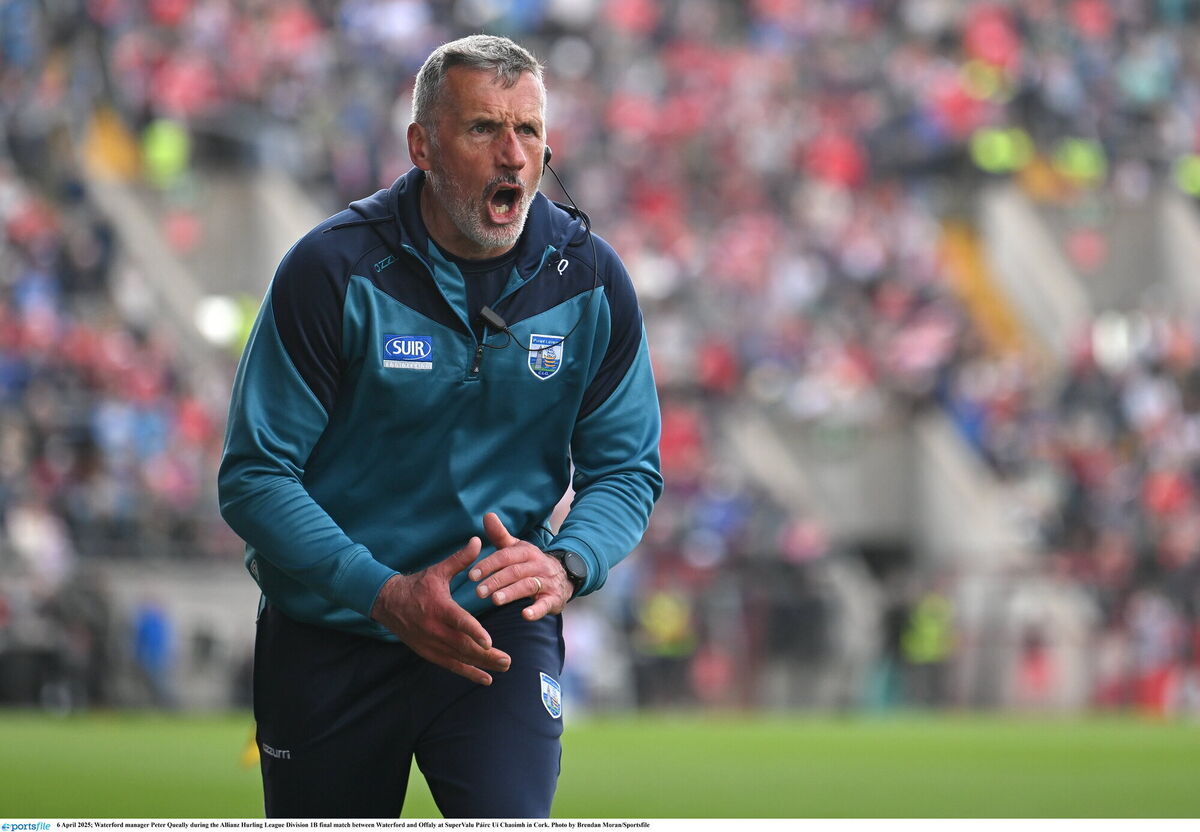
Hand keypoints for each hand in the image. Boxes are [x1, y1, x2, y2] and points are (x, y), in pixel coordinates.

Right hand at [370, 536, 510, 684]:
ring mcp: (431, 643)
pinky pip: (450, 665)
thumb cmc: (417, 585)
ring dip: (481, 665)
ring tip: (503, 668)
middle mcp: (434, 629)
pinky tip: (486, 679)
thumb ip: (459, 559)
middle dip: (486, 655)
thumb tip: (477, 540)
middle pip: (463, 646)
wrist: (388, 603)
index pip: (458, 622)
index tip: (490, 642)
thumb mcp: (437, 571)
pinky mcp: (428, 652)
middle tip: (508, 660)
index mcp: (438, 608)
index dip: (474, 632)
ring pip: (459, 658)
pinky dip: (468, 673)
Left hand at [470, 513, 572, 621]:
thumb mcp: (517, 548)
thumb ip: (500, 535)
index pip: (505, 556)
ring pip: (528, 586)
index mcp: (526, 552)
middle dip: (496, 581)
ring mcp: (546, 582)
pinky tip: (525, 615)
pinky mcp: (553, 599)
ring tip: (495, 600)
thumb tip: (487, 515)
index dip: (488, 565)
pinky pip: (545, 604)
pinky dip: (536, 610)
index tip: (471, 575)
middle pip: (515, 571)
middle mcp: (537, 565)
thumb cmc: (532, 562)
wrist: (565, 575)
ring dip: (511, 593)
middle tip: (478, 592)